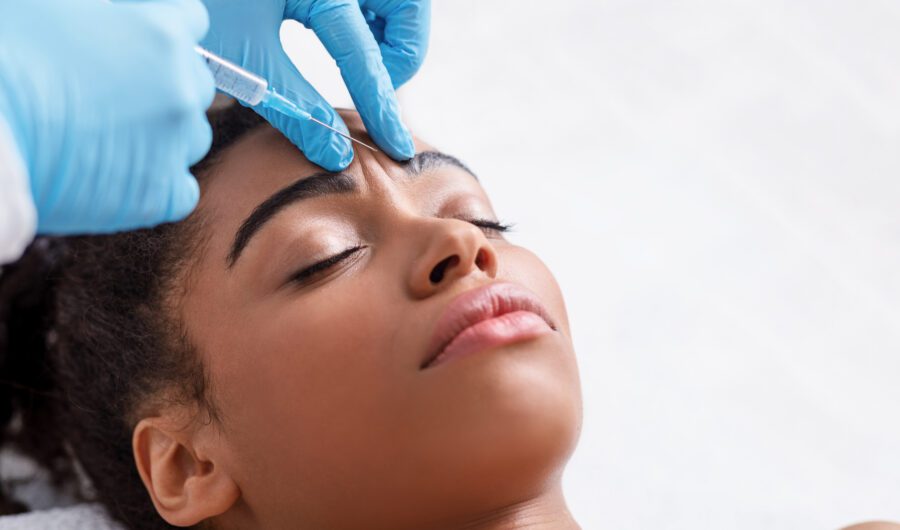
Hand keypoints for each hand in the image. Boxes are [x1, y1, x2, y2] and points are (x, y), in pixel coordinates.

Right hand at [0, 0, 215, 234]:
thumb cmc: (4, 59)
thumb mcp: (55, 8)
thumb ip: (105, 13)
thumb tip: (114, 19)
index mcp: (161, 34)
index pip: (190, 23)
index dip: (162, 32)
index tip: (141, 45)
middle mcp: (181, 89)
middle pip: (195, 83)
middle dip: (163, 85)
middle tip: (115, 94)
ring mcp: (175, 145)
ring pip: (191, 137)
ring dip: (164, 134)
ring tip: (112, 136)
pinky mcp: (159, 195)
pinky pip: (179, 190)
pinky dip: (156, 184)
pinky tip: (121, 174)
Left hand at [201, 0, 429, 170]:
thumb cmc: (195, 0)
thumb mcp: (243, 55)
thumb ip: (295, 105)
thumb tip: (336, 154)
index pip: (366, 56)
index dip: (382, 108)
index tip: (397, 148)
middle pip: (408, 8)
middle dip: (402, 52)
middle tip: (372, 81)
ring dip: (390, 31)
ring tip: (358, 56)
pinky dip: (370, 14)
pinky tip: (339, 31)